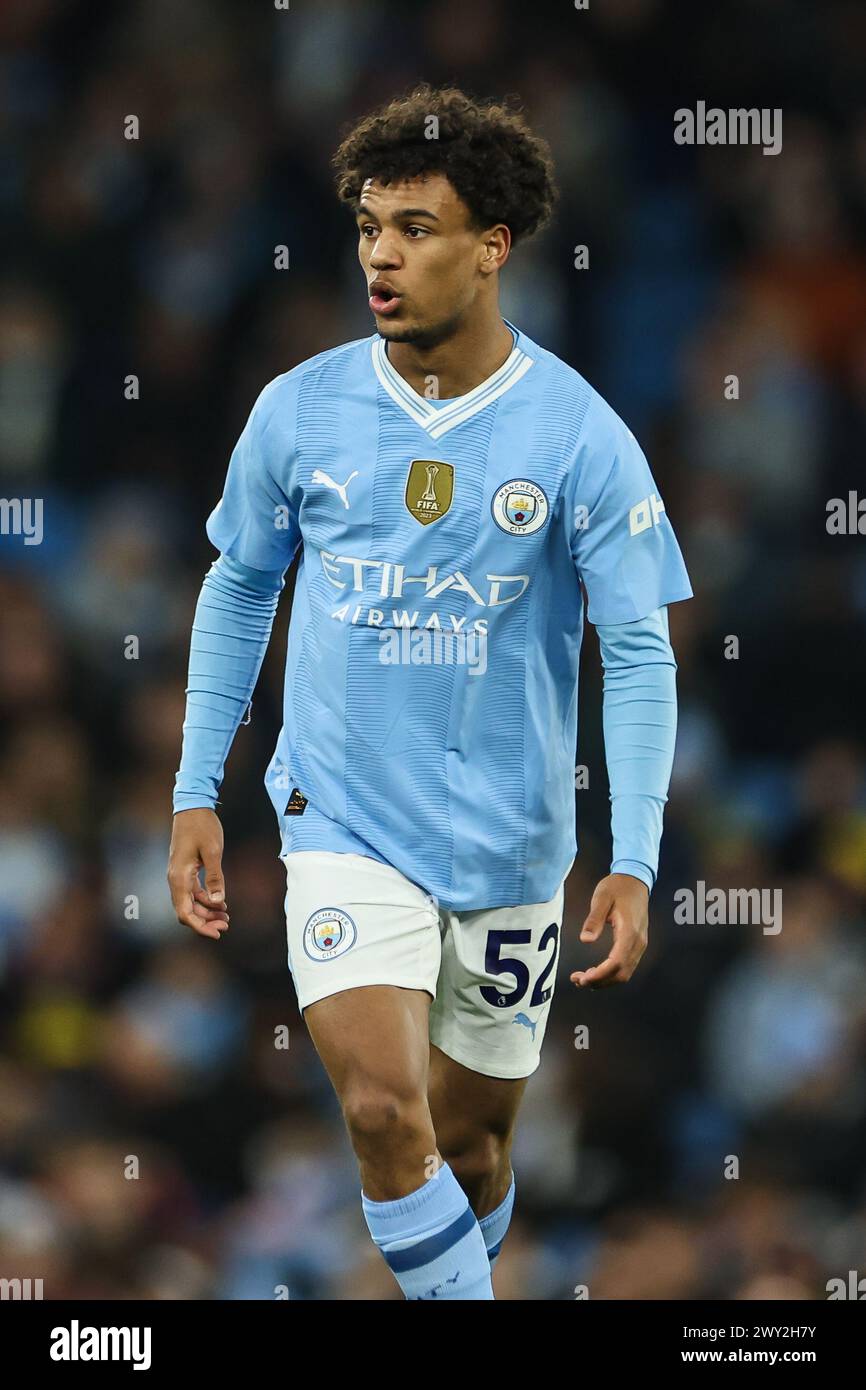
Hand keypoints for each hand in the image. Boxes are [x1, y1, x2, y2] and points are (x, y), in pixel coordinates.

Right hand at [167, 808, 229, 940]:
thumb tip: (218, 901)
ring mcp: (179, 875)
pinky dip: (205, 900)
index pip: (184, 912)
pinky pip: (193, 892)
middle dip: (206, 921)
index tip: (217, 933)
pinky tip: (220, 901)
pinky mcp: (185, 870)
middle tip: (227, 924)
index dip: (199, 927)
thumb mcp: (213, 851)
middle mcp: (175, 879)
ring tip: (227, 915)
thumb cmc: (202, 826)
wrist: (192, 806)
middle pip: (187, 911)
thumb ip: (215, 877)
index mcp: (179, 877)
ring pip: (190, 903)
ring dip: (207, 911)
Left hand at [570, 873, 648, 988]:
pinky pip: (626, 966)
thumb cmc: (617, 887)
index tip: (582, 979)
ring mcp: (640, 944)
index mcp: (630, 931)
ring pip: (625, 973)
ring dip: (604, 980)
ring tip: (582, 979)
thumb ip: (594, 919)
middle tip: (577, 980)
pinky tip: (596, 973)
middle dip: (599, 981)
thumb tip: (585, 940)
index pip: (616, 963)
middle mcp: (638, 942)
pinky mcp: (637, 944)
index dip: (600, 975)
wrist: (635, 880)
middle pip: (621, 973)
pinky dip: (610, 974)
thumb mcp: (601, 898)